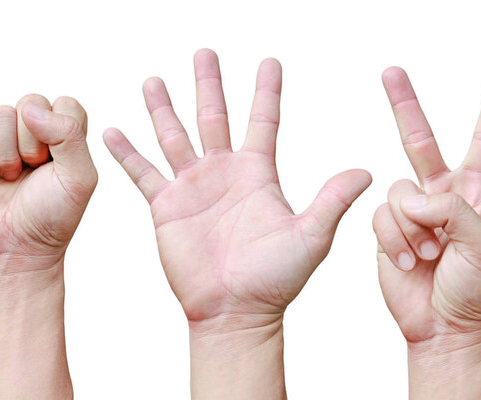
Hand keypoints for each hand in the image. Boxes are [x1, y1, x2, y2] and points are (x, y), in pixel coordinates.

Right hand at [0, 95, 96, 268]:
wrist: (16, 247)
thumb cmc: (53, 215)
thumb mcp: (79, 178)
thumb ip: (69, 136)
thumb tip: (31, 109)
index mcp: (67, 137)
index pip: (66, 105)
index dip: (60, 129)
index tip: (56, 160)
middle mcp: (36, 133)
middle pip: (31, 102)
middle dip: (31, 142)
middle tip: (34, 170)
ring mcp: (3, 139)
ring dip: (5, 152)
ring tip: (12, 177)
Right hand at [104, 49, 370, 398]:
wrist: (235, 311)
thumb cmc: (275, 280)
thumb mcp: (310, 236)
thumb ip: (332, 201)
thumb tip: (367, 171)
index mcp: (257, 174)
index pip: (263, 121)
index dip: (266, 90)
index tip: (269, 61)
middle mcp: (223, 173)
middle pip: (214, 116)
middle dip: (209, 84)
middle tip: (205, 52)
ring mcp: (192, 188)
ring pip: (174, 136)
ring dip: (164, 108)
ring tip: (155, 80)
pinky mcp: (166, 208)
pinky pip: (143, 173)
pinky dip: (128, 152)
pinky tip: (113, 131)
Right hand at [373, 68, 480, 398]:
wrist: (443, 326)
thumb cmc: (476, 290)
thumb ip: (454, 210)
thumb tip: (414, 196)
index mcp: (477, 194)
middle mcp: (442, 197)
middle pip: (420, 142)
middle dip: (405, 105)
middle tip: (391, 72)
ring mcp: (411, 212)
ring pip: (396, 190)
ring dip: (411, 226)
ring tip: (428, 254)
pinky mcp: (387, 230)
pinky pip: (380, 216)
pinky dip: (393, 239)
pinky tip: (409, 260)